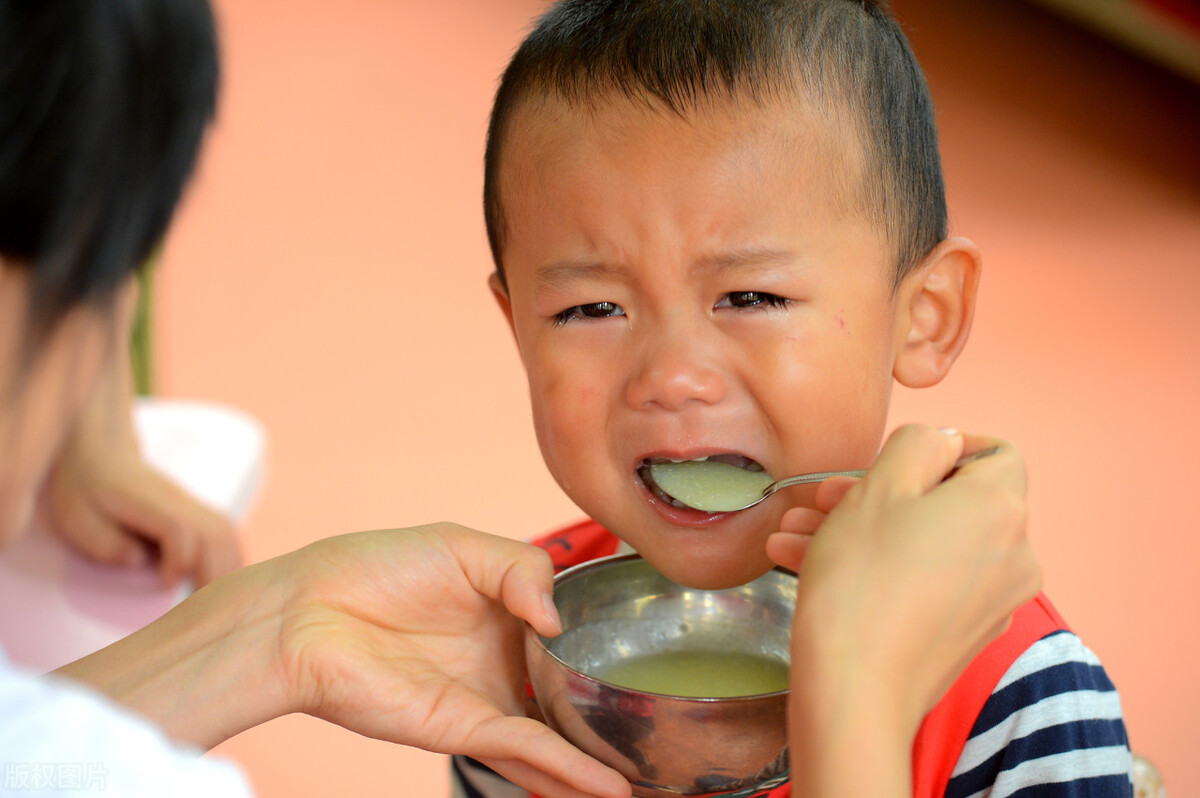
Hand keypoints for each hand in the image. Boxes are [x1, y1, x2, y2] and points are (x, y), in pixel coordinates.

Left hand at [38, 327, 239, 587]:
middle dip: (218, 576)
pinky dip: (232, 559)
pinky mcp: (197, 513)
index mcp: (147, 502)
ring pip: (228, 534)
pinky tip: (227, 581)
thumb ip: (105, 543)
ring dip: (230, 569)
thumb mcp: (76, 518)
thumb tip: (140, 562)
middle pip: (216, 534)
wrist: (102, 452)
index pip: (181, 529)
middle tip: (208, 611)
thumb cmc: (85, 489)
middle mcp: (178, 501)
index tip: (166, 583)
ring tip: (222, 601)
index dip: (179, 560)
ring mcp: (192, 505)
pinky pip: (228, 534)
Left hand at [275, 524, 630, 797]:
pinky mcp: (463, 727)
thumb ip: (524, 569)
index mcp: (506, 612)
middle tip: (665, 733)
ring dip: (596, 766)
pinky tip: (608, 787)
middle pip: (568, 694)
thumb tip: (558, 620)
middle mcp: (502, 660)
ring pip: (554, 737)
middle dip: (610, 719)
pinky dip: (567, 770)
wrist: (309, 612)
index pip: (570, 632)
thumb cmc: (375, 568)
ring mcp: (485, 697)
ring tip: (651, 785)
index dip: (608, 642)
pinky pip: (525, 750)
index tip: (654, 651)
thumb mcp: (463, 545)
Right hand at [767, 424, 1040, 795]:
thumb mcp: (881, 486)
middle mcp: (1013, 553)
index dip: (945, 446)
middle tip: (821, 497)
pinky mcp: (963, 634)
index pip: (995, 454)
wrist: (856, 690)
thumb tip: (941, 443)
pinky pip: (925, 581)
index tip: (893, 457)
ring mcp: (991, 599)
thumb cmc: (864, 581)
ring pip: (927, 543)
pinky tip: (809, 566)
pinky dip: (880, 568)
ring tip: (796, 535)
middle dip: (879, 492)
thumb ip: (920, 444)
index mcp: (1000, 507)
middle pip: (949, 502)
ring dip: (864, 531)